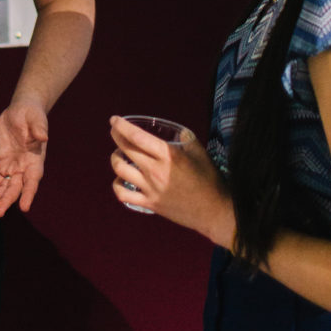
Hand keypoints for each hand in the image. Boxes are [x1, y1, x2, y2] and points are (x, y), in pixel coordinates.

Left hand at [0, 98, 48, 216]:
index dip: (29, 194)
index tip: (24, 208)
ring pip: (5, 186)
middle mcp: (25, 167)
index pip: (33, 180)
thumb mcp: (35, 118)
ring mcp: (14, 166)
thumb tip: (43, 137)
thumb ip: (39, 128)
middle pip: (16, 188)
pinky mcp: (4, 163)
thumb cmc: (31, 114)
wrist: (21, 110)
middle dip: (7, 200)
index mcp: (36, 160)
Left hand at [109, 116, 234, 246]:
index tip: (114, 120)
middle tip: (115, 131)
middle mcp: (156, 171)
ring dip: (115, 158)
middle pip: (125, 149)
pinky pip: (123, 195)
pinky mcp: (150, 204)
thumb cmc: (209, 180)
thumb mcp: (199, 152)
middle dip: (116, 136)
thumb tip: (174, 130)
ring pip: (120, 169)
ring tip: (119, 155)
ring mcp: (151, 188)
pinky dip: (117, 185)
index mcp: (168, 155)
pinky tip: (121, 179)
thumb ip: (185, 138)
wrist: (215, 211)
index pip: (137, 137)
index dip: (122, 126)